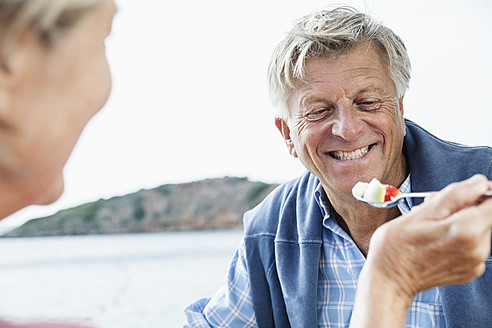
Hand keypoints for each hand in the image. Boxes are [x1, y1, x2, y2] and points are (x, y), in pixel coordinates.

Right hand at [350, 174, 491, 326]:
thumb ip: (455, 195)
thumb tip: (479, 183)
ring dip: (461, 221)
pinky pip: (473, 244)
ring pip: (479, 228)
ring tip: (432, 225)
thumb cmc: (396, 247)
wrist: (389, 280)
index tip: (464, 191)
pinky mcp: (471, 270)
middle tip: (436, 208)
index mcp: (466, 230)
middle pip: (486, 215)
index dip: (480, 191)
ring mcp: (475, 262)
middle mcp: (477, 248)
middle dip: (465, 206)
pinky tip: (437, 238)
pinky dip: (459, 236)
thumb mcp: (420, 213)